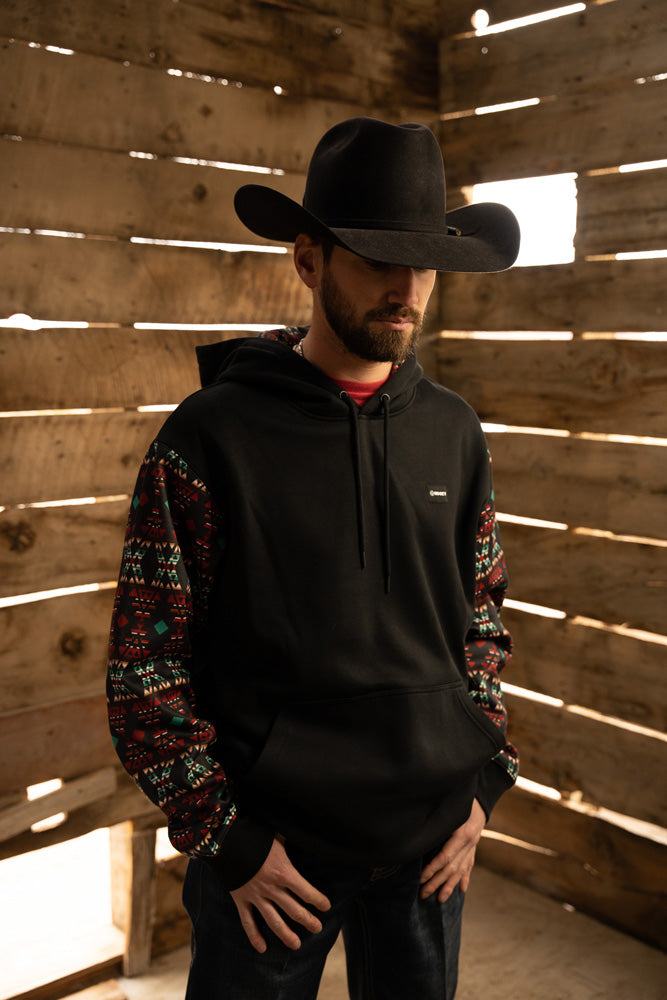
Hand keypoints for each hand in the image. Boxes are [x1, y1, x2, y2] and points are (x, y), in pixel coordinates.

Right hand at [230, 837, 330, 953]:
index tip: (326, 906)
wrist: (227, 841)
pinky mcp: (241, 900)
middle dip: (308, 920)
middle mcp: (272, 888)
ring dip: (286, 935)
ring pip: (274, 921)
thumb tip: (302, 833)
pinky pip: (248, 922)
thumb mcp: (277, 836)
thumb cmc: (256, 836)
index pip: (307, 892)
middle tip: (317, 928)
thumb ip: (289, 841)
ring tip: (296, 945)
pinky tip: (262, 949)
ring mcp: (256, 897)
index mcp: (284, 872)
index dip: (319, 900)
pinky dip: (254, 936)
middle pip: (294, 910)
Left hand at [419, 798, 485, 901]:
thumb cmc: (462, 799)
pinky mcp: (474, 847)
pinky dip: (465, 878)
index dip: (432, 869)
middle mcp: (469, 844)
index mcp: (462, 834)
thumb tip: (420, 832)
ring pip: (461, 870)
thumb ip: (439, 821)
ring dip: (450, 886)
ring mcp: (473, 847)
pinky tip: (462, 890)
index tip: (420, 879)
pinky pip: (469, 865)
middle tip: (423, 894)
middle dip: (437, 883)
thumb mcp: (451, 808)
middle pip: (451, 868)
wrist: (482, 796)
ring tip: (440, 899)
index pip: (445, 857)